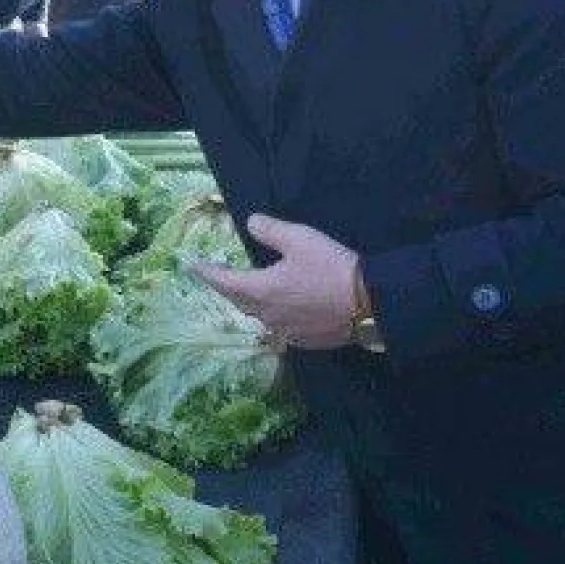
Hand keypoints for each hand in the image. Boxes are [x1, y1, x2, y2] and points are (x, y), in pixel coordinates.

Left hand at [191, 214, 359, 349]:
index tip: (191, 266)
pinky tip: (279, 308)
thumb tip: (250, 223)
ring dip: (249, 302)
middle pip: (238, 301)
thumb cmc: (332, 268)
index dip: (206, 272)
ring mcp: (286, 332)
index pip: (222, 281)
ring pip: (258, 315)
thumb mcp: (299, 239)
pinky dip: (272, 314)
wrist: (373, 305)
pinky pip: (279, 327)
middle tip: (218, 275)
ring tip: (247, 289)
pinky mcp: (305, 340)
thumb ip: (270, 230)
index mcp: (260, 290)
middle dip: (226, 287)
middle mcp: (267, 315)